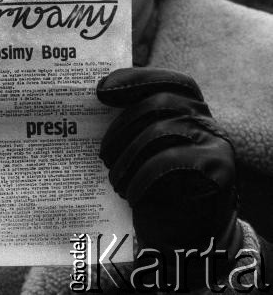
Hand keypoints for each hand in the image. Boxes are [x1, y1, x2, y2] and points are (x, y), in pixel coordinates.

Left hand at [97, 68, 241, 285]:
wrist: (188, 234)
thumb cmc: (157, 186)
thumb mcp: (146, 149)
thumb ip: (136, 124)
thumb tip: (96, 101)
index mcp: (188, 108)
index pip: (167, 80)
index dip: (134, 79)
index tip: (101, 90)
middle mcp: (205, 118)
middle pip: (160, 102)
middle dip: (123, 126)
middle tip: (102, 154)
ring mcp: (214, 141)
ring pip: (161, 131)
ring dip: (128, 156)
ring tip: (114, 179)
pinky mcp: (218, 168)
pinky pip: (169, 161)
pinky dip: (142, 176)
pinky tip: (131, 192)